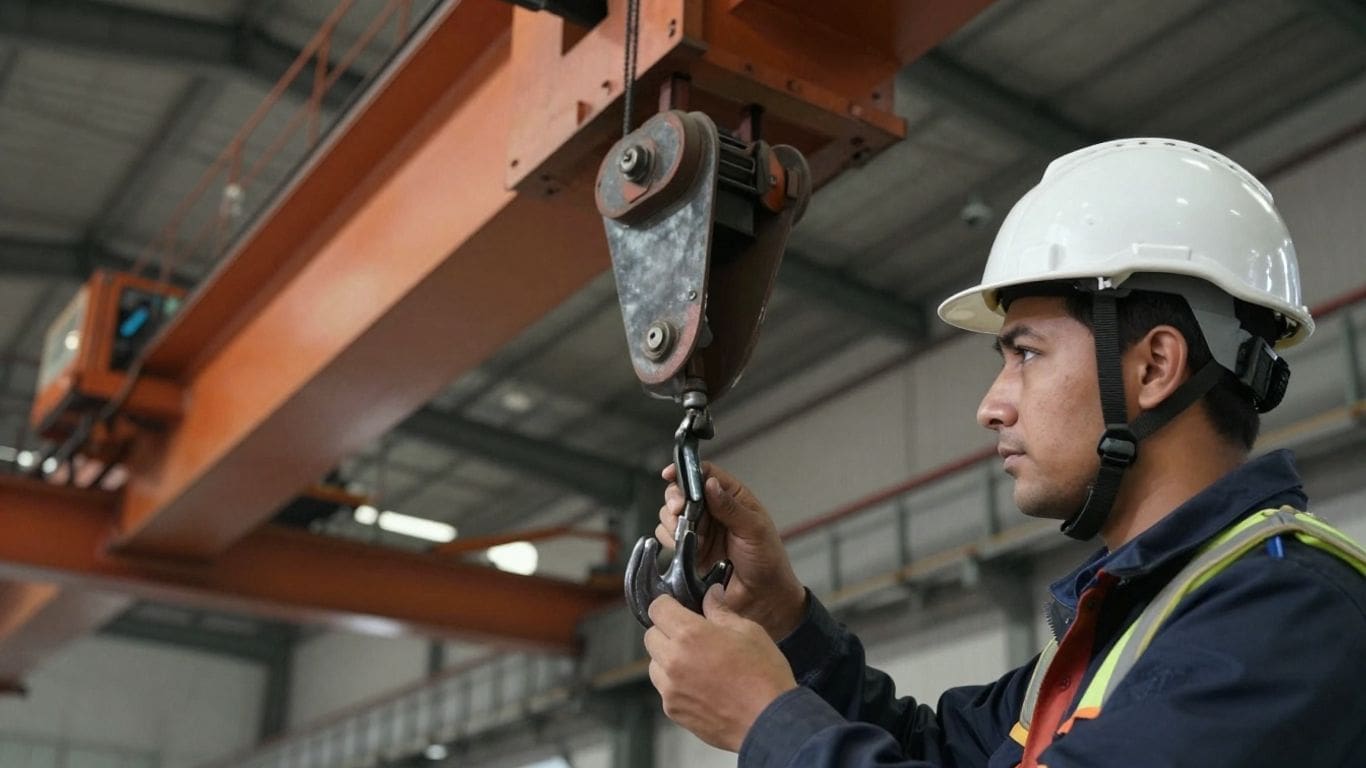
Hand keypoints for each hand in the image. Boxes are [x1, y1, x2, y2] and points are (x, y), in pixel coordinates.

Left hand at [645, 586, 796, 751]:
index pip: (657, 608)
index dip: (667, 604)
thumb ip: (721, 611)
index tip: (678, 607)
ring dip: (668, 659)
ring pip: (654, 664)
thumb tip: (711, 595)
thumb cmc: (764, 675)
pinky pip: (664, 689)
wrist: (768, 722)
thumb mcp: (749, 631)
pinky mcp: (673, 710)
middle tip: (693, 636)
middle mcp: (673, 661)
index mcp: (689, 635)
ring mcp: (670, 689)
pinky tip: (702, 686)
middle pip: (651, 636)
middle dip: (667, 631)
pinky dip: (675, 684)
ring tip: (698, 663)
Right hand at [658, 462, 806, 639]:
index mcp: (732, 497)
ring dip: (674, 524)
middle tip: (679, 510)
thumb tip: (710, 484)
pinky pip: (667, 537)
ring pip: (669, 515)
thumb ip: (730, 507)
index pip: (705, 473)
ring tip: (695, 539)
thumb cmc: (767, 561)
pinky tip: (689, 550)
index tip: (669, 474)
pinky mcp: (688, 550)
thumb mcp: (754, 530)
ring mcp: (698, 530)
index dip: (685, 470)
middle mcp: (711, 510)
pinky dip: (671, 541)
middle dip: (674, 499)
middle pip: (680, 492)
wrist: (763, 599)